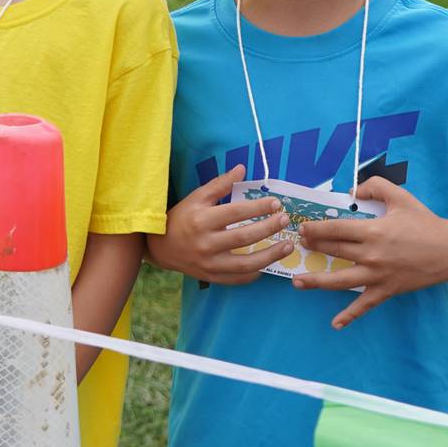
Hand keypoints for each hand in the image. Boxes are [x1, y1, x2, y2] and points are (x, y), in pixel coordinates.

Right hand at [146, 165, 293, 284]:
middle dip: (268, 228)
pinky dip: (255, 273)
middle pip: (244, 237)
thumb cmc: (181, 218)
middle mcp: (206, 243)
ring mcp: (209, 263)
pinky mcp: (211, 276)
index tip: (275, 203)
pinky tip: (267, 264)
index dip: (258, 207)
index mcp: (202, 220)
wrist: (160, 246)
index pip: (236, 213)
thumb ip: (220, 184)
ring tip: (287, 247)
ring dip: (270, 256)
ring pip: (245, 264)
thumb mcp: (197, 197)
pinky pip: (238, 279)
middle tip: (285, 220)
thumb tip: (242, 168)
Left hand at [293, 177, 447, 328]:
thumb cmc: (425, 223)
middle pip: (332, 252)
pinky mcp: (387, 290)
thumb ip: (375, 186)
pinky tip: (335, 324)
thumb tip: (353, 191)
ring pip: (340, 281)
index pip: (334, 230)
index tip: (302, 228)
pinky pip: (365, 305)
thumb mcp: (400, 198)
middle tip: (298, 245)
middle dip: (312, 248)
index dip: (315, 229)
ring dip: (316, 281)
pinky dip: (350, 315)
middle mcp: (371, 255)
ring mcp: (377, 275)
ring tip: (297, 281)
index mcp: (372, 231)